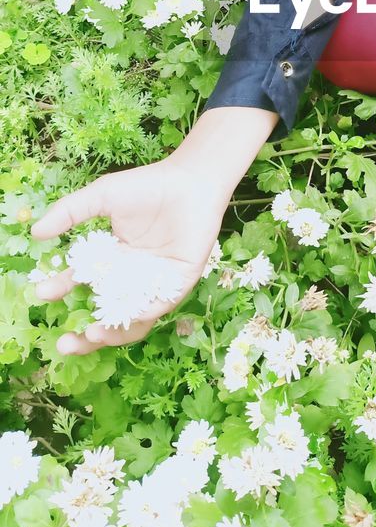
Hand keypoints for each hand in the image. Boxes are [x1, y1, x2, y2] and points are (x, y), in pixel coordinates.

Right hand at [30, 155, 230, 354]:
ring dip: (111, 334)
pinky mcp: (178, 285)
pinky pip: (158, 306)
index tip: (40, 293)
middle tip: (63, 344)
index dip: (61, 290)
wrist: (190, 181)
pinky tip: (125, 315)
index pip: (82, 282)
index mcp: (112, 259)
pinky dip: (142, 314)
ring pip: (131, 321)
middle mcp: (132, 278)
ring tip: (91, 335)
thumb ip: (70, 212)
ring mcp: (155, 284)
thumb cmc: (147, 186)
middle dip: (84, 335)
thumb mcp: (101, 197)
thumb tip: (35, 232)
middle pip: (105, 315)